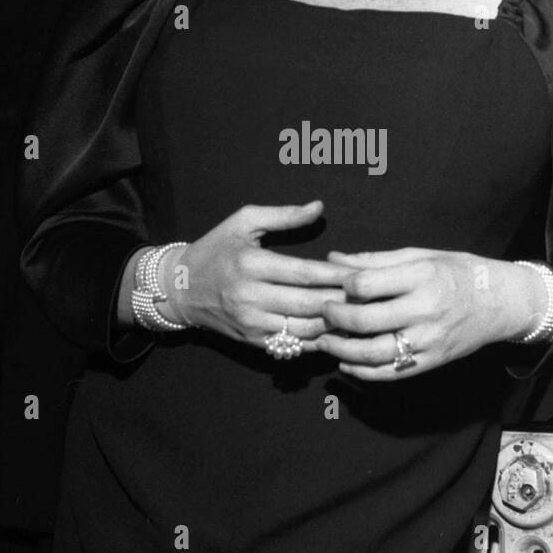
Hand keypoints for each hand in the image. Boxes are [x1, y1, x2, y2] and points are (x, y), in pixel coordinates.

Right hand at [161, 201, 350, 350]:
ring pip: (306, 329)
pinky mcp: (253, 342)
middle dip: (344, 302)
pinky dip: (319, 341)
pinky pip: (294, 345)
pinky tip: (339, 332)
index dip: (337, 275)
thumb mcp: (244, 221)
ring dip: (336, 325)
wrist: (180, 288)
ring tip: (363, 316)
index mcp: (251, 265)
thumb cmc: (216, 248)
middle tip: (373, 298)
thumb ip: (283, 215)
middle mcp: (251, 297)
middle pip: (310, 305)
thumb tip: (319, 207)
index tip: (363, 274)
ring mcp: (252, 323)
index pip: (305, 273)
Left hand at [316, 248, 547, 380]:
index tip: (335, 286)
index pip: (366, 284)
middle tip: (323, 313)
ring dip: (342, 350)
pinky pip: (392, 373)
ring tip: (325, 341)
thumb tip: (334, 261)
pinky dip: (363, 372)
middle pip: (365, 320)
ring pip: (374, 353)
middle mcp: (425, 310)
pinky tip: (346, 363)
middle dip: (335, 318)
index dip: (343, 287)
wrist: (504, 302)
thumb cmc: (460, 272)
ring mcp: (429, 340)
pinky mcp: (432, 361)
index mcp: (422, 277)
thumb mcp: (422, 255)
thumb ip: (376, 260)